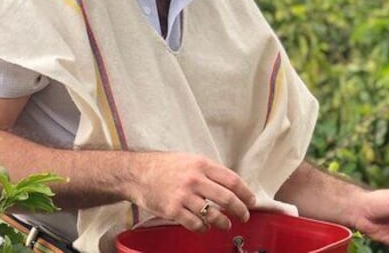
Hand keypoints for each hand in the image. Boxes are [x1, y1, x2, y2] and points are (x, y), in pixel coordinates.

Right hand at [126, 152, 255, 232]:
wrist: (137, 173)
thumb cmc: (164, 166)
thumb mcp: (189, 160)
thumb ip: (208, 171)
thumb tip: (230, 184)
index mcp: (201, 164)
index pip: (232, 179)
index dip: (245, 192)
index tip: (251, 201)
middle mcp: (194, 179)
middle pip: (227, 198)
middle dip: (240, 210)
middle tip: (244, 216)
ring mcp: (183, 196)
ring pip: (213, 214)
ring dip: (223, 222)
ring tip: (225, 224)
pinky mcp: (173, 210)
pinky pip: (195, 224)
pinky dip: (203, 228)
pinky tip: (205, 227)